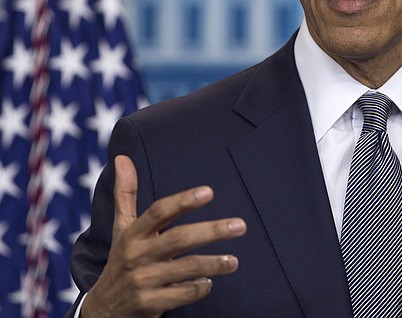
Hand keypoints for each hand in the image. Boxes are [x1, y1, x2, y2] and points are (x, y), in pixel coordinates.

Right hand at [81, 155, 246, 317]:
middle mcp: (137, 256)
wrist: (103, 311)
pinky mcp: (150, 304)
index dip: (183, 201)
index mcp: (132, 234)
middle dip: (212, 231)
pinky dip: (199, 288)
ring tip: (234, 260)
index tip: (209, 192)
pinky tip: (210, 282)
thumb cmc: (122, 261)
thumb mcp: (121, 229)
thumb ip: (126, 194)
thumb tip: (123, 156)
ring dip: (214, 264)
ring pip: (186, 268)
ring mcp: (143, 281)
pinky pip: (182, 294)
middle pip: (179, 239)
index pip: (158, 212)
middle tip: (241, 225)